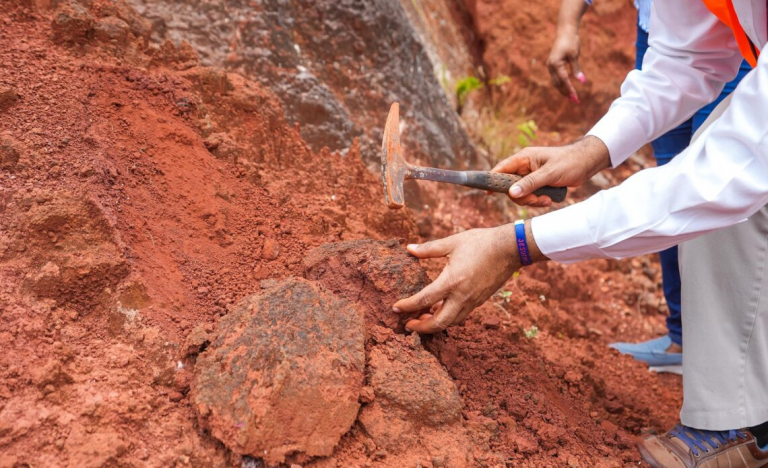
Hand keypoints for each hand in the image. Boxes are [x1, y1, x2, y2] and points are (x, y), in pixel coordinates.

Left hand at [393, 224, 521, 333]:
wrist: (510, 248)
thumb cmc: (480, 242)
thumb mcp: (452, 243)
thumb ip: (428, 249)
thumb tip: (409, 249)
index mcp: (452, 281)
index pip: (424, 300)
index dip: (408, 306)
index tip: (395, 308)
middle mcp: (462, 296)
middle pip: (439, 322)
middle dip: (421, 327)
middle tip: (407, 325)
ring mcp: (472, 300)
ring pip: (451, 322)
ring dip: (434, 324)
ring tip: (421, 318)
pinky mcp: (479, 300)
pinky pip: (461, 315)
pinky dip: (447, 317)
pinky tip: (440, 310)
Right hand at [492, 136, 610, 206]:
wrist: (586, 163)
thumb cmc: (569, 162)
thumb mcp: (549, 173)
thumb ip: (530, 183)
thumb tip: (511, 193)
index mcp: (524, 158)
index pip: (502, 168)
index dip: (492, 179)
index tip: (488, 192)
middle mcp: (525, 167)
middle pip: (511, 186)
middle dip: (523, 197)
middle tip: (536, 199)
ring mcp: (531, 176)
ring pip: (521, 194)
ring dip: (532, 200)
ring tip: (547, 200)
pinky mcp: (539, 184)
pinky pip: (531, 196)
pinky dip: (538, 200)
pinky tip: (550, 199)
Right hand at [548, 29, 584, 101]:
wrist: (565, 31)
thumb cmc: (570, 41)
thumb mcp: (574, 55)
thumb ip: (576, 69)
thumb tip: (582, 81)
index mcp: (555, 64)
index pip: (564, 80)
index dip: (570, 90)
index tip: (576, 97)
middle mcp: (551, 66)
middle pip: (558, 84)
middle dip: (566, 92)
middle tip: (575, 100)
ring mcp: (550, 65)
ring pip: (556, 81)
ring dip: (563, 89)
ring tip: (571, 96)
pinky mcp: (552, 64)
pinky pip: (556, 77)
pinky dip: (561, 83)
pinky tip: (567, 86)